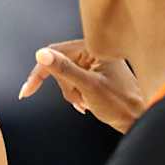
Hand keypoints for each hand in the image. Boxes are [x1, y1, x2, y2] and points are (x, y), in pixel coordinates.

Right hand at [17, 40, 144, 133]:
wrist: (137, 117)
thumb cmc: (119, 102)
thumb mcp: (88, 86)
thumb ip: (64, 69)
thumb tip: (41, 54)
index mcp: (92, 47)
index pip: (54, 53)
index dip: (40, 72)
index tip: (27, 91)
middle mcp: (93, 51)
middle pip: (59, 66)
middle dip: (64, 87)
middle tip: (78, 101)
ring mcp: (94, 62)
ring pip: (65, 77)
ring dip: (71, 94)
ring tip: (86, 104)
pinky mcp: (94, 73)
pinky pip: (73, 82)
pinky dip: (76, 95)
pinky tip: (87, 104)